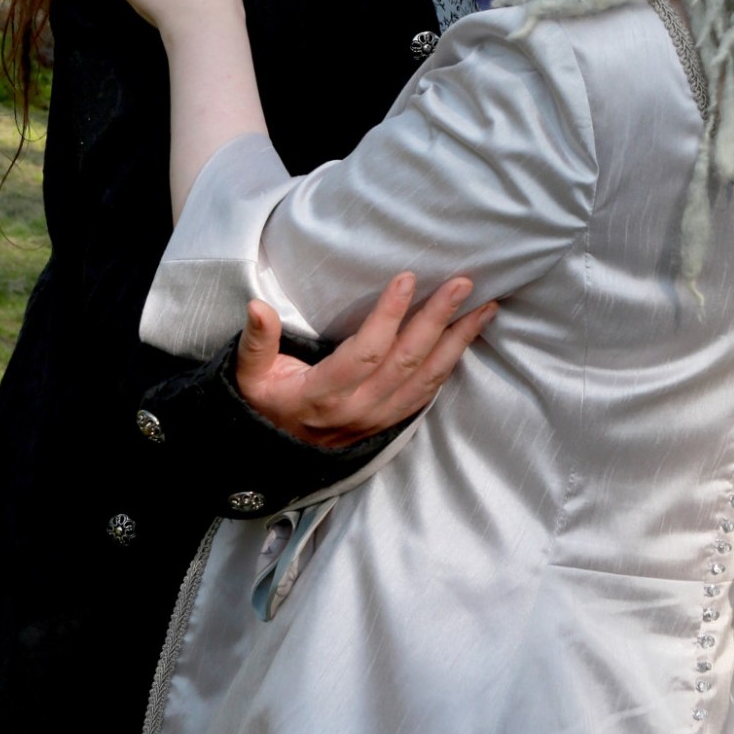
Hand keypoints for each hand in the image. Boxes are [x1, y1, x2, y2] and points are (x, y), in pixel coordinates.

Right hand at [236, 274, 496, 446]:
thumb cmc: (265, 404)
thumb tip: (257, 307)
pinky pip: (429, 393)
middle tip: (463, 284)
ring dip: (458, 342)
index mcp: (323, 395)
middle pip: (407, 362)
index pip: (366, 354)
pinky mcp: (391, 421)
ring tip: (485, 308)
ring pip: (427, 379)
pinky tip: (468, 338)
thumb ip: (256, 342)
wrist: (276, 454)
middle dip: (438, 320)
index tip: (407, 279)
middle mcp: (358, 409)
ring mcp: (379, 418)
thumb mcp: (248, 376)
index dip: (388, 317)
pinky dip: (452, 365)